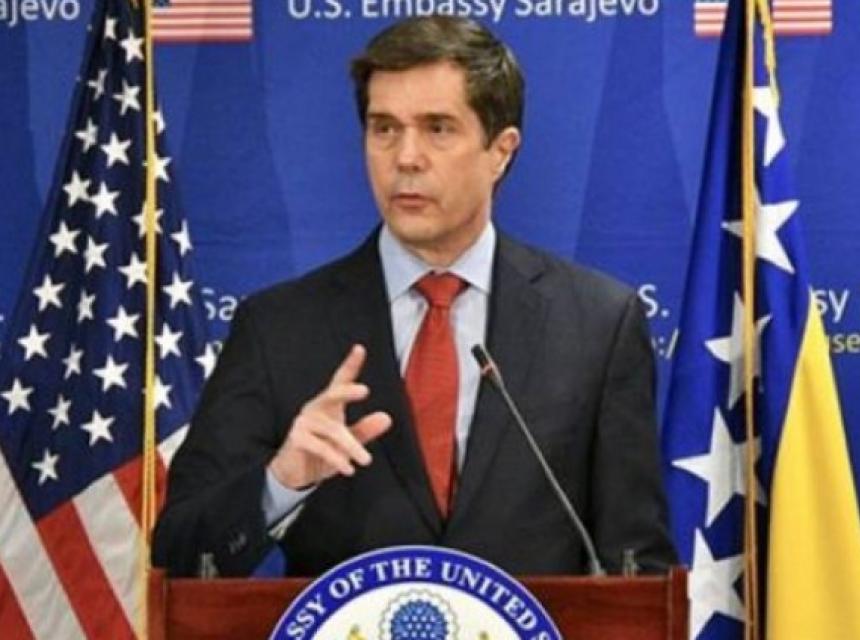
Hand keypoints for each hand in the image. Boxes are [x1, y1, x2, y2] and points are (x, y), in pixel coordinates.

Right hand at [268, 344, 391, 489]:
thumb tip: (386, 417)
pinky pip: (321, 447)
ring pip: (334, 431)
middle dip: (347, 391)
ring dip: (352, 447)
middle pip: (332, 394)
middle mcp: (316, 408)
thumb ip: (366, 430)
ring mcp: (304, 422)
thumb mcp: (349, 443)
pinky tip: (348, 468)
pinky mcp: (297, 438)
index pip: (340, 381)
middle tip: (364, 390)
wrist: (295, 473)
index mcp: (329, 405)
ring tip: (366, 460)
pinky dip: (336, 459)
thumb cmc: (323, 453)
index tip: (360, 349)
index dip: (350, 365)